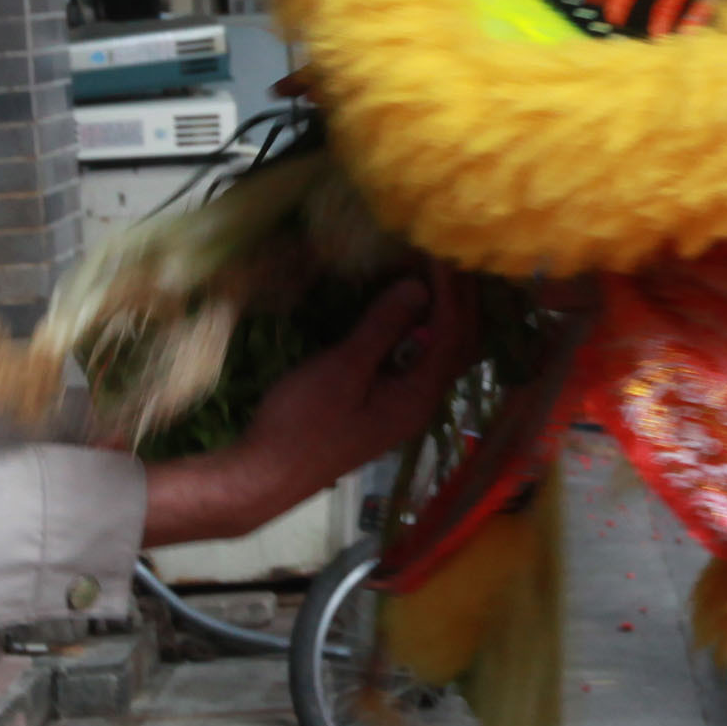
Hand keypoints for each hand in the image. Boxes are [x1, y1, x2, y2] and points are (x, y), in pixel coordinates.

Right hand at [138, 272, 480, 549]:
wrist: (266, 476)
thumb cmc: (302, 423)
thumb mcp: (342, 369)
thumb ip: (382, 328)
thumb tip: (419, 286)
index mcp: (420, 395)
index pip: (454, 332)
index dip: (451, 288)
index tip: (438, 249)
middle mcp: (422, 402)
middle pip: (460, 343)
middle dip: (460, 299)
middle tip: (447, 255)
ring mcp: (404, 406)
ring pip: (443, 352)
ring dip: (445, 314)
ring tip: (436, 274)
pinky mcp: (385, 406)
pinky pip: (421, 360)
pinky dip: (424, 330)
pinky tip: (409, 311)